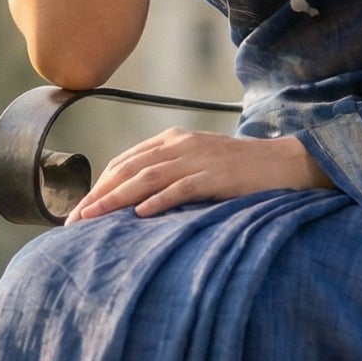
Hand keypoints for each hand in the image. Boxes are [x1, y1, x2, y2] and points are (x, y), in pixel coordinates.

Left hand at [65, 127, 329, 220]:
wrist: (286, 162)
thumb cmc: (242, 170)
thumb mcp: (200, 163)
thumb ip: (170, 174)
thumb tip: (137, 200)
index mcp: (173, 140)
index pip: (125, 161)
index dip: (100, 185)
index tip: (81, 209)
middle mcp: (181, 145)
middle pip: (129, 169)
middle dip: (98, 195)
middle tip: (75, 220)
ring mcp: (199, 159)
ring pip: (147, 178)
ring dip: (116, 199)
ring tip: (94, 218)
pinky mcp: (217, 176)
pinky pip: (182, 187)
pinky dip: (159, 200)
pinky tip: (140, 215)